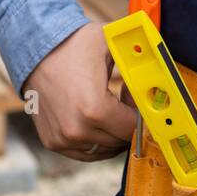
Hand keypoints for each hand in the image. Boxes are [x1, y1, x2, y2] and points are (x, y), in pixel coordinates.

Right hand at [21, 22, 135, 161]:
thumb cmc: (75, 44)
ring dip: (113, 133)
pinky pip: (85, 152)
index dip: (142, 115)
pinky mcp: (53, 143)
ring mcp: (63, 140)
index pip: (133, 129)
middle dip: (128, 123)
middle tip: (126, 99)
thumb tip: (161, 65)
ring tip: (111, 106)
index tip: (140, 100)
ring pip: (104, 149)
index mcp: (94, 109)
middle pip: (120, 141)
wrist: (35, 49)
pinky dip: (96, 139)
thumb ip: (138, 57)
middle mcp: (77, 130)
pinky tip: (97, 116)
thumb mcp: (110, 43)